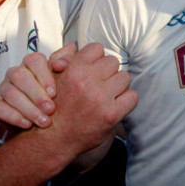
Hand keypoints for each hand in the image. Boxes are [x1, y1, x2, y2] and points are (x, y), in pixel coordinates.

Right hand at [0, 43, 76, 128]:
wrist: (41, 119)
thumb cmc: (54, 95)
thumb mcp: (65, 78)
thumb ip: (67, 62)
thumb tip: (68, 52)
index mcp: (31, 63)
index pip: (34, 60)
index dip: (44, 76)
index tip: (54, 92)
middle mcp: (15, 73)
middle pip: (20, 76)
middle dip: (36, 95)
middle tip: (50, 109)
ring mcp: (4, 88)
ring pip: (10, 93)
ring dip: (28, 109)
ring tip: (43, 121)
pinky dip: (13, 116)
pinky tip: (27, 124)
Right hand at [43, 42, 137, 156]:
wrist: (53, 139)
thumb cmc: (55, 107)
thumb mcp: (52, 79)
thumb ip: (64, 60)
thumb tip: (74, 46)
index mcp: (73, 70)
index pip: (97, 49)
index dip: (97, 58)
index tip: (94, 68)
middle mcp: (87, 82)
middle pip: (113, 62)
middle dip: (108, 72)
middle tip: (101, 83)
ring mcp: (100, 99)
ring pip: (124, 77)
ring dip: (118, 85)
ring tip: (108, 94)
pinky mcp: (111, 115)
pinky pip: (132, 97)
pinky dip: (127, 100)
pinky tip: (116, 105)